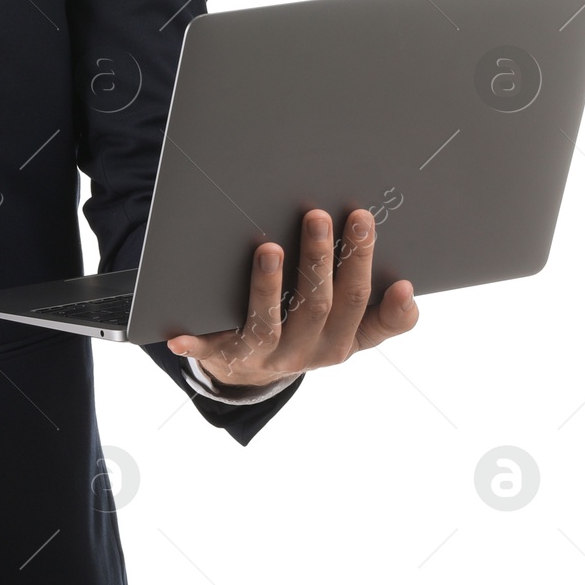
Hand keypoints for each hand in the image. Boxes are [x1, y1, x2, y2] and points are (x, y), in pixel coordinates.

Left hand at [167, 208, 418, 388]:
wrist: (249, 368)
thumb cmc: (304, 326)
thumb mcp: (346, 326)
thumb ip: (379, 311)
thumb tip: (407, 291)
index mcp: (341, 340)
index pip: (362, 309)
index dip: (376, 285)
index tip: (387, 256)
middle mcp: (306, 351)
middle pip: (318, 306)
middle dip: (322, 260)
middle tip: (319, 216)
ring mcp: (266, 355)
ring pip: (269, 323)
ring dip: (268, 285)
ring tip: (268, 250)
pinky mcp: (227, 356)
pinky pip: (210, 348)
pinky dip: (195, 341)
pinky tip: (177, 333)